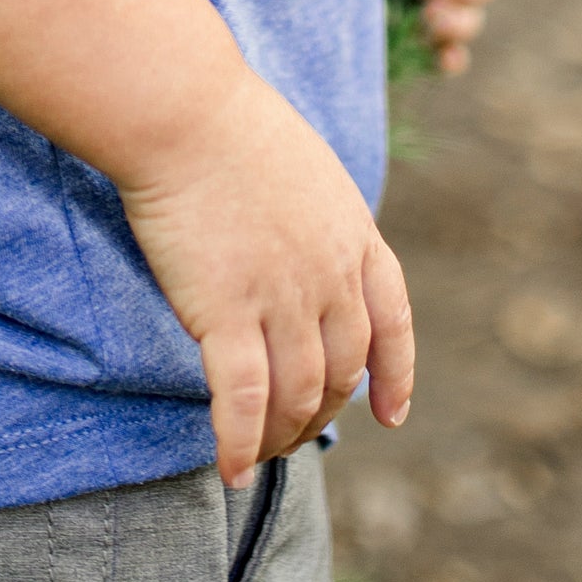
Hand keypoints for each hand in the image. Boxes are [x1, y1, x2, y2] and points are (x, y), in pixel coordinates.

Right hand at [116, 67, 413, 486]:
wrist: (187, 112)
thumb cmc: (230, 124)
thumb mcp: (304, 167)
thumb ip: (315, 219)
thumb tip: (306, 251)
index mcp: (356, 235)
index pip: (392, 321)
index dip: (394, 374)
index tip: (390, 415)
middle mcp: (331, 276)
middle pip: (341, 370)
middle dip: (322, 414)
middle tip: (294, 436)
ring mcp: (284, 299)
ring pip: (297, 396)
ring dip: (281, 437)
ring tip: (260, 456)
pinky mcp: (228, 314)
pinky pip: (242, 400)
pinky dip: (239, 443)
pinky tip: (230, 469)